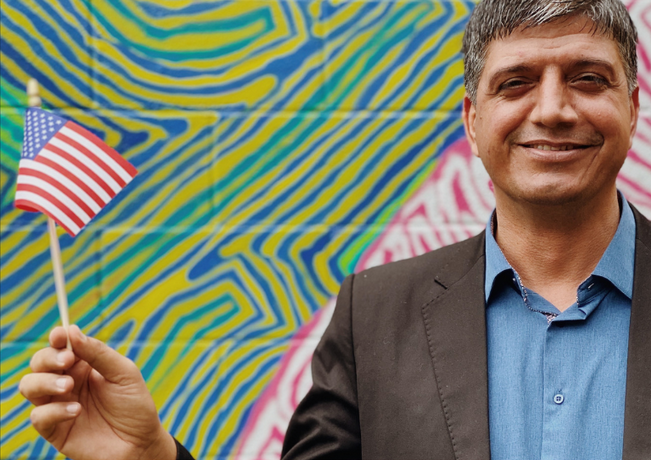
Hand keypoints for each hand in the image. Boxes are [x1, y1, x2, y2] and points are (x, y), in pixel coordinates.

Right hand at [19, 325, 176, 459]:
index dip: (57, 338)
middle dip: (48, 358)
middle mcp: (67, 382)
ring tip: (68, 387)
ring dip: (45, 382)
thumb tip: (72, 331)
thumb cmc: (135, 405)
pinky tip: (76, 411)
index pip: (61, 346)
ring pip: (29, 386)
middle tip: (67, 362)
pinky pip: (38, 416)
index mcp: (83, 365)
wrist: (140, 442)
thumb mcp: (124, 373)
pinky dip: (53, 411)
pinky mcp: (54, 429)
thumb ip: (99, 353)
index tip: (60, 335)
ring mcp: (58, 405)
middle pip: (39, 363)